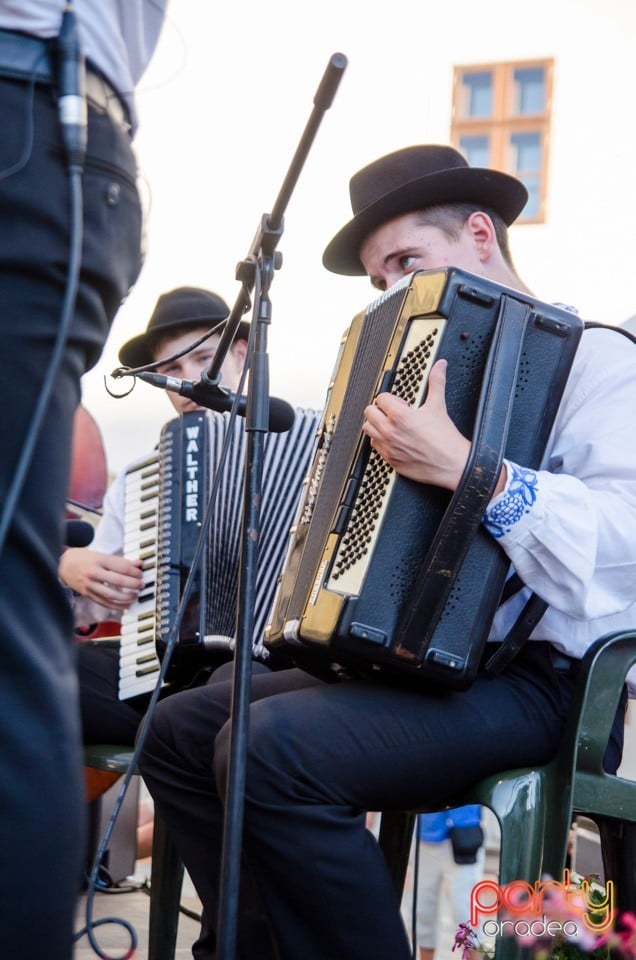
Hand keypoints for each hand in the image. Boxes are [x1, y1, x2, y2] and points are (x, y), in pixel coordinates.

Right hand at [59, 548, 144, 609]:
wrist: (61, 565)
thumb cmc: (83, 558)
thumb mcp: (101, 555)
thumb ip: (119, 561)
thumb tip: (138, 564)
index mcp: (99, 560)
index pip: (121, 567)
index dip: (135, 572)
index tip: (141, 573)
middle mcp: (93, 573)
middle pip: (118, 581)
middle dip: (133, 584)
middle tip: (142, 585)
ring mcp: (89, 585)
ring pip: (111, 595)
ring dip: (127, 597)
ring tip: (135, 595)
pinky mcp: (87, 594)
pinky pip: (104, 602)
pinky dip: (116, 606)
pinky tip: (126, 605)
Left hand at [362, 359, 470, 490]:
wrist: (451, 464)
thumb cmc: (445, 439)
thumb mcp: (439, 406)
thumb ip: (436, 382)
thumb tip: (440, 367)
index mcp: (399, 416)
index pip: (381, 398)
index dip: (391, 398)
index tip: (401, 403)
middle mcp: (389, 431)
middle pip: (369, 412)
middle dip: (380, 410)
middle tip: (393, 413)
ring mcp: (388, 446)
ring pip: (368, 429)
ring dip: (377, 424)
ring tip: (391, 424)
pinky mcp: (389, 459)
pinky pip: (374, 446)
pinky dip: (380, 440)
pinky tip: (394, 439)